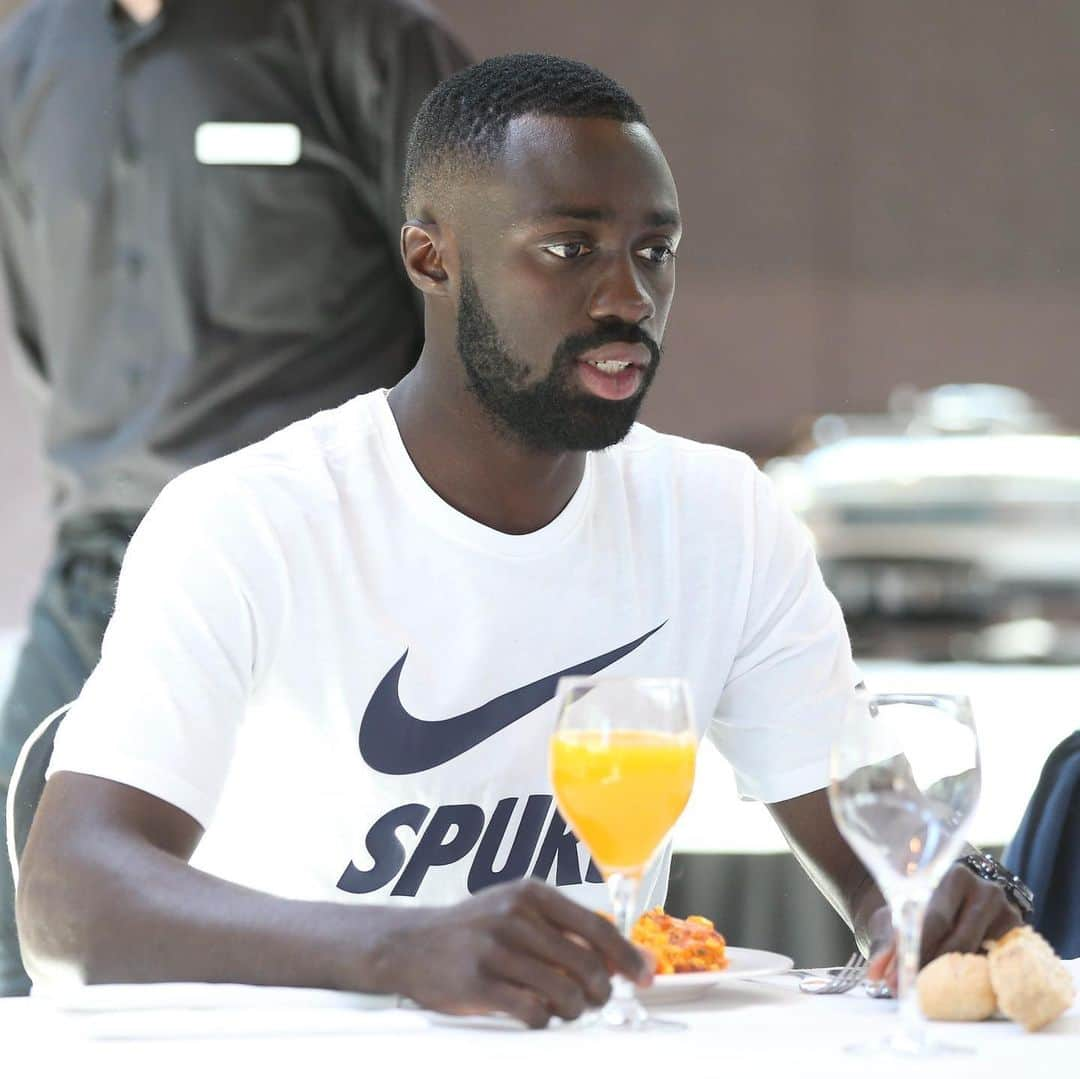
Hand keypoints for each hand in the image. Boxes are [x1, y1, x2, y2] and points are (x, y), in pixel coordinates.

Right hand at [377, 879, 652, 1027]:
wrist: (410, 943)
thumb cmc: (474, 930)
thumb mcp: (516, 913)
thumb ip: (563, 930)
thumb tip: (619, 957)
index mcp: (531, 894)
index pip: (596, 927)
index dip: (627, 956)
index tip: (645, 976)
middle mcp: (516, 915)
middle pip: (586, 964)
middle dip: (601, 991)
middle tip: (595, 1001)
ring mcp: (496, 948)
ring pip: (564, 991)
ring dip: (573, 1009)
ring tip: (563, 1008)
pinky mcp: (478, 982)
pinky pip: (533, 1011)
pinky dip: (543, 1020)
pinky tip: (534, 1014)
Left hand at [865, 861, 1022, 992]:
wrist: (948, 899)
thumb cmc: (916, 908)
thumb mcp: (895, 917)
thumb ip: (885, 943)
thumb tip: (876, 973)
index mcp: (951, 876)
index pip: (935, 919)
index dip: (915, 952)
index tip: (896, 979)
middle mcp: (984, 889)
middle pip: (958, 940)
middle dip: (931, 969)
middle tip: (909, 992)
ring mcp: (1006, 911)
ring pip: (978, 955)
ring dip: (952, 976)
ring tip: (927, 989)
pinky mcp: (1019, 933)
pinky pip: (995, 963)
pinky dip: (975, 976)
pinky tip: (956, 984)